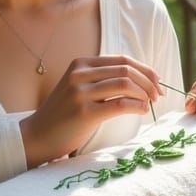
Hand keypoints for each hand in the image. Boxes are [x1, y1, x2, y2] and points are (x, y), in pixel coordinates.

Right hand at [20, 55, 162, 167]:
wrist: (37, 136)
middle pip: (126, 69)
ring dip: (144, 93)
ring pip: (125, 84)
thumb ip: (103, 79)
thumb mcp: (80, 87)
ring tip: (149, 103)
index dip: (144, 69)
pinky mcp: (84, 113)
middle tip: (158, 95)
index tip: (157, 81)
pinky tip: (141, 111)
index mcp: (80, 64)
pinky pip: (119, 104)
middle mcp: (79, 74)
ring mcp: (80, 93)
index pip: (121, 59)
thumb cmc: (64, 114)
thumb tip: (141, 79)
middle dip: (148, 81)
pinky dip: (136, 106)